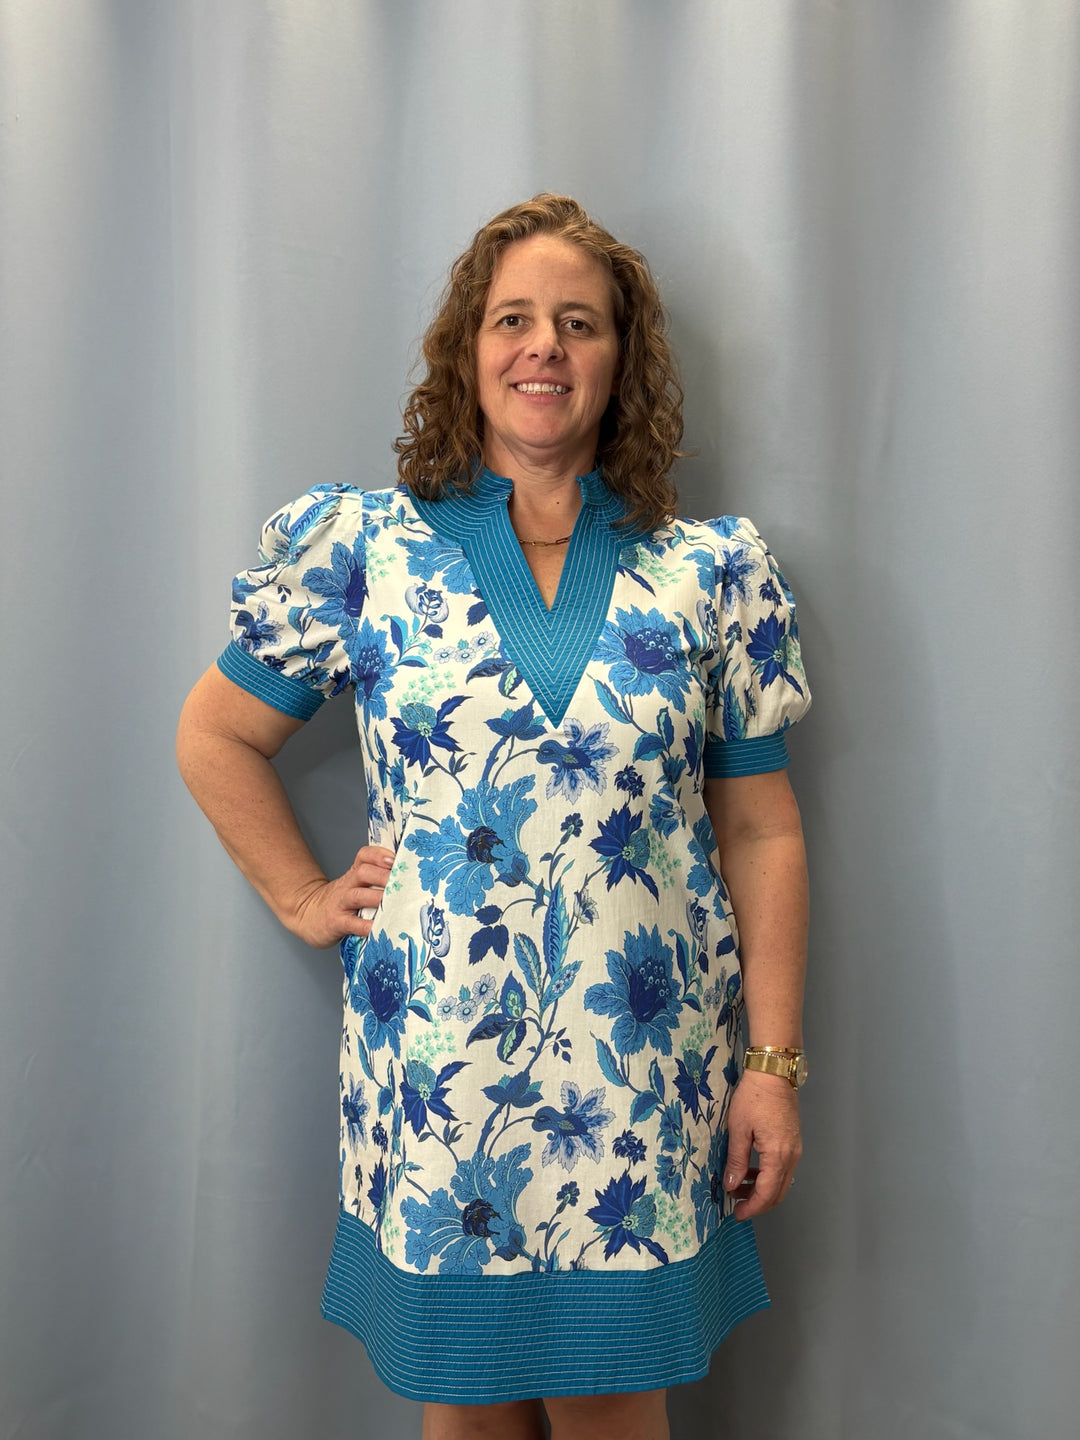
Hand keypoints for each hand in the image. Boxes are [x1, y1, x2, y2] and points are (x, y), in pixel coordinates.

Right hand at [287, 845, 395, 948]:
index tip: (395, 860)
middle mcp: (347, 885)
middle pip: (363, 872)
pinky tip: (378, 928)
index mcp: (354, 874)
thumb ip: (375, 879)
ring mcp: (341, 904)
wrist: (307, 914)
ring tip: (393, 904)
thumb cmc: (340, 901)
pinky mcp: (336, 923)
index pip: (364, 856)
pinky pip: (352, 924)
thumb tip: (407, 880)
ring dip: (377, 898)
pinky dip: (366, 927)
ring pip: (358, 896)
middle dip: (383, 876)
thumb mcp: (354, 884)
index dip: (379, 855)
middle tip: (401, 883)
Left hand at [723, 1069, 801, 1218]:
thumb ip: (736, 1160)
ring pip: (782, 1181)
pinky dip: (768, 1175)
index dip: (752, 1207)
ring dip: (762, 1189)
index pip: (767, 1193)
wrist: (773, 1073)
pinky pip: (783, 1168)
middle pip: (778, 1192)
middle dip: (758, 1203)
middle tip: (737, 1205)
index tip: (737, 1214)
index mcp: (778, 1155)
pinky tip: (752, 1170)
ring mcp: (795, 1149)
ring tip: (739, 1186)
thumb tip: (731, 1185)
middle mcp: (792, 1156)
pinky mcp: (793, 1141)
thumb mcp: (738, 1129)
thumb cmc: (754, 1097)